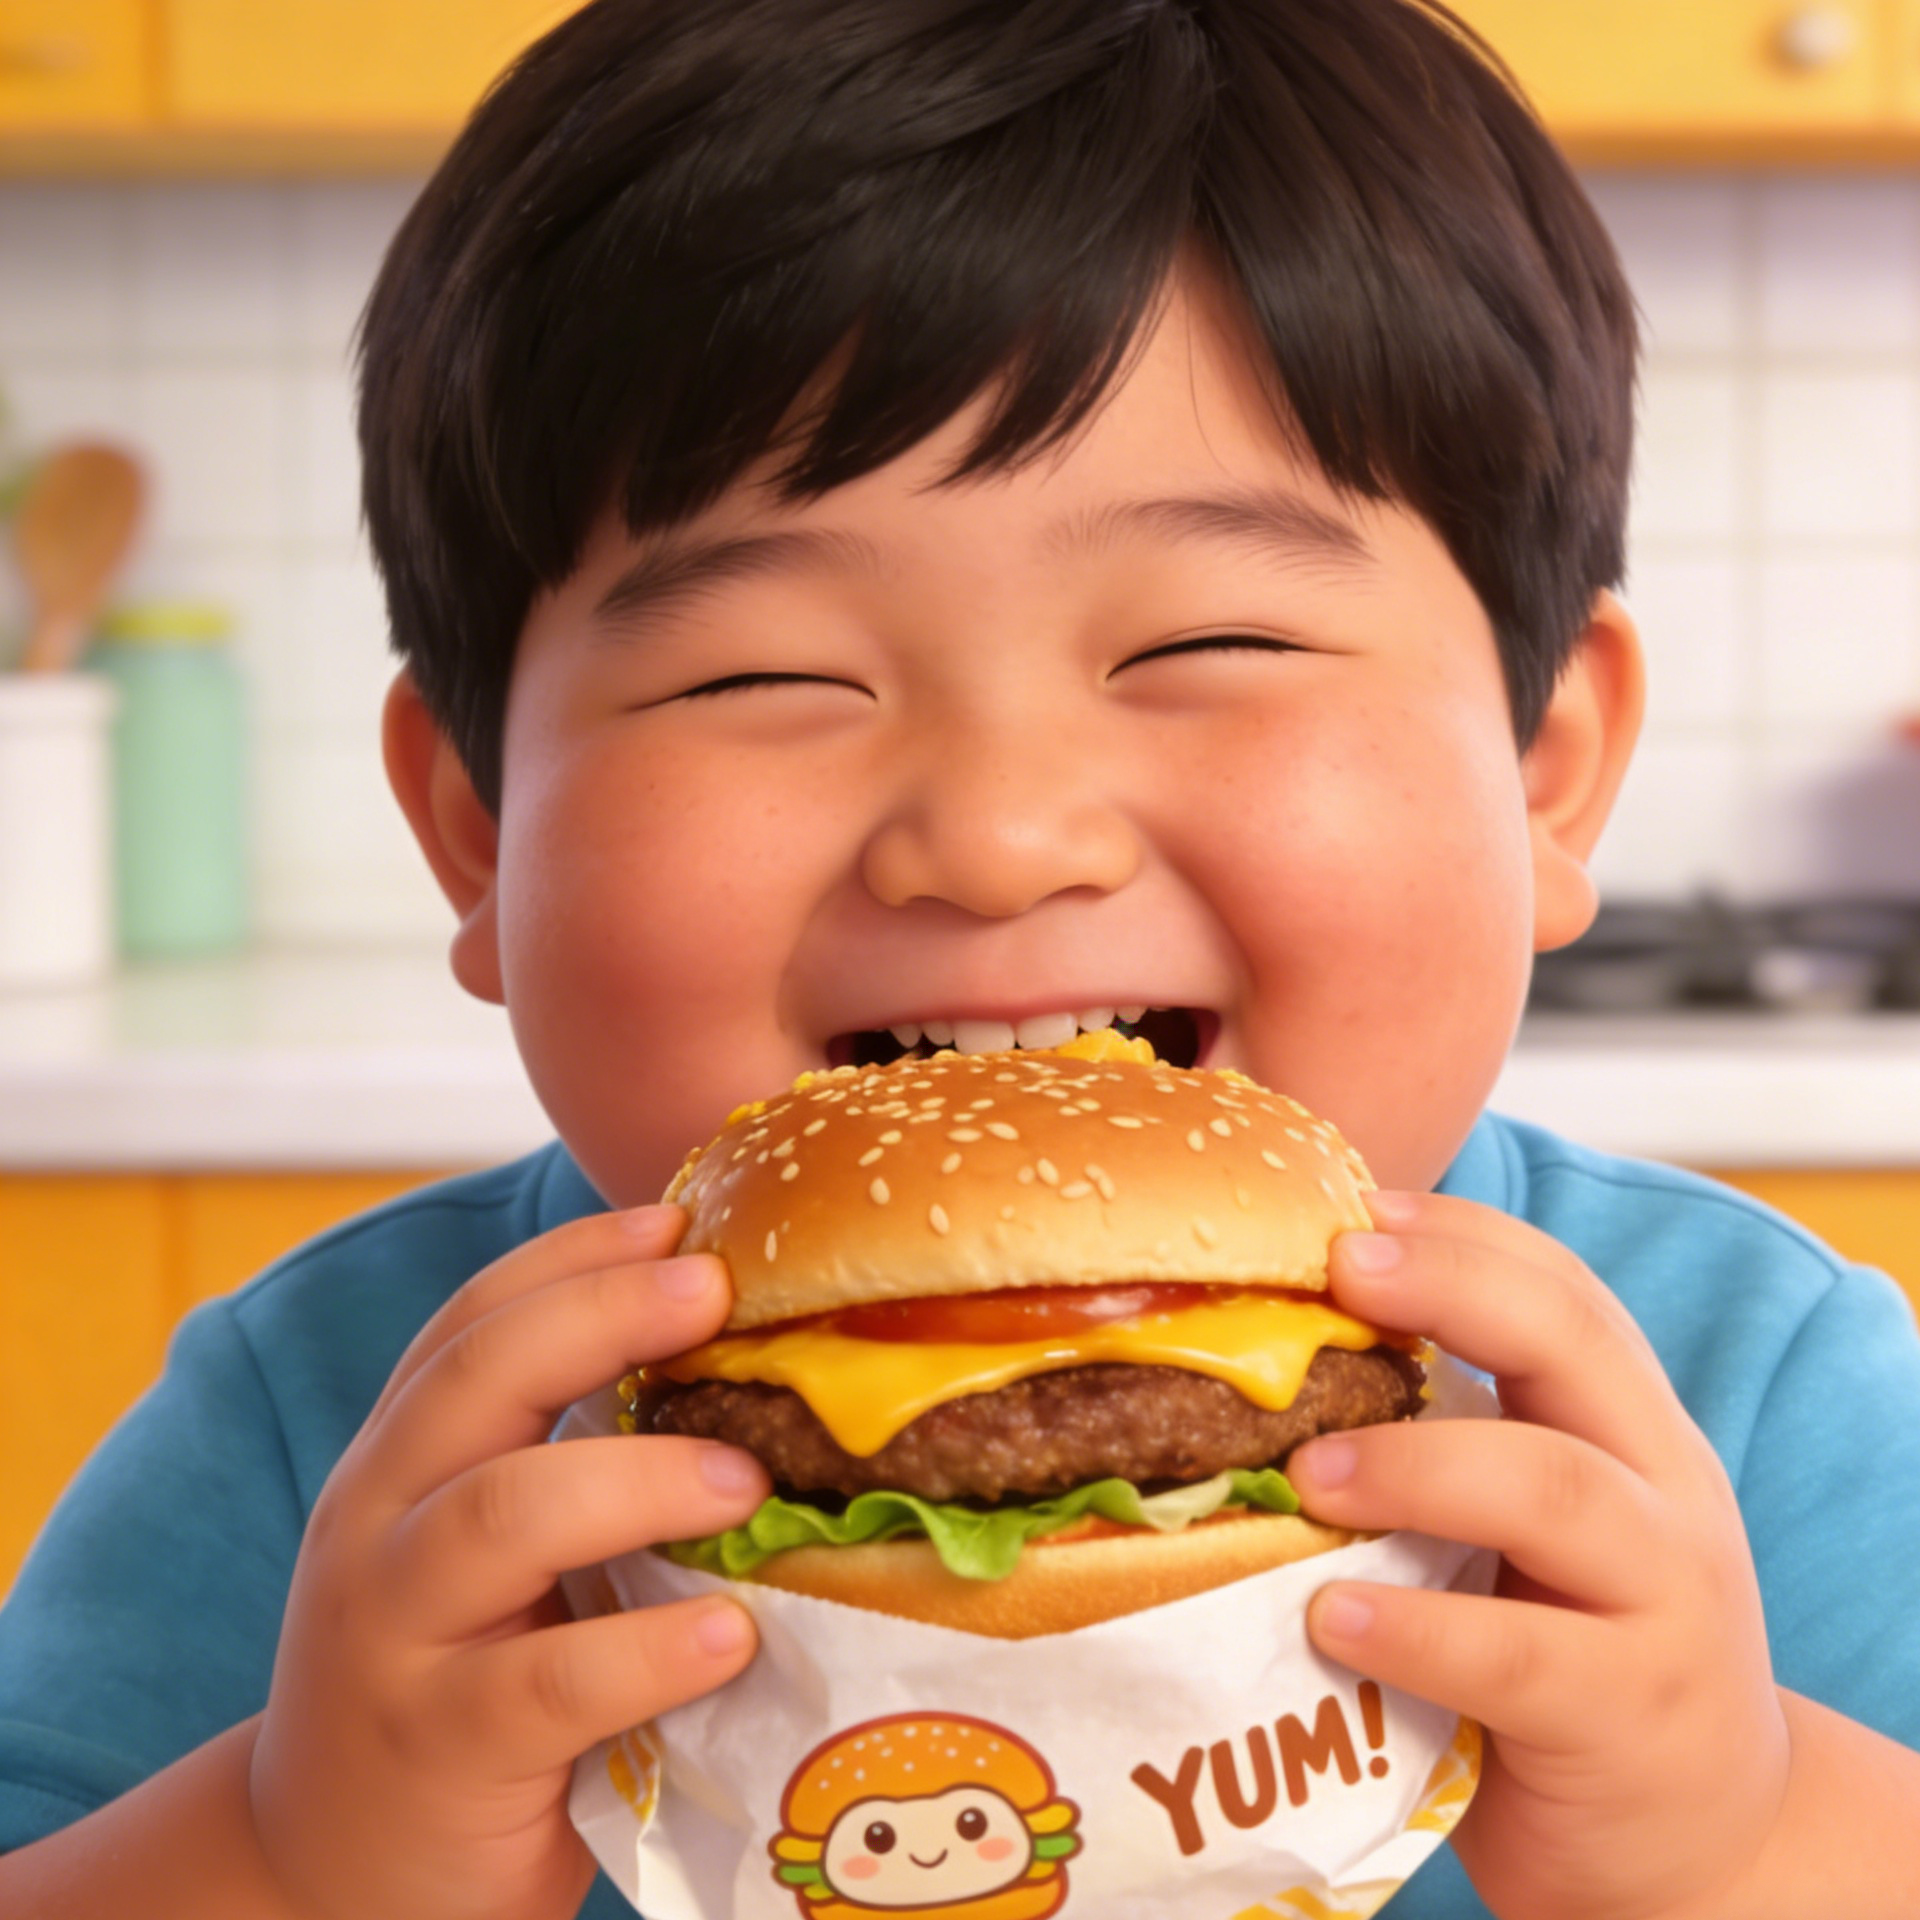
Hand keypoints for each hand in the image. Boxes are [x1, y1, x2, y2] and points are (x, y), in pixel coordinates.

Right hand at [247, 1205, 769, 1919]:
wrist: (327, 1866)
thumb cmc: (457, 1670)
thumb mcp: (483, 1548)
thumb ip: (568, 1464)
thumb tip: (749, 1371)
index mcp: (403, 1455)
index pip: (475, 1319)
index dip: (576, 1258)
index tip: (680, 1219)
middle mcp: (378, 1520)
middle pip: (479, 1379)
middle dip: (601, 1315)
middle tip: (717, 1291)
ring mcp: (393, 1634)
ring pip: (501, 1516)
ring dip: (637, 1480)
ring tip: (745, 1479)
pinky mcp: (435, 1749)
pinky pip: (545, 1684)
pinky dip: (646, 1652)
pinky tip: (730, 1636)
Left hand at [1288, 1191, 1787, 1919]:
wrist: (1702, 1831)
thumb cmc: (1567, 1646)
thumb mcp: (1529, 1526)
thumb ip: (1448, 1445)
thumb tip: (1260, 1365)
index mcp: (1628, 1425)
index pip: (1561, 1287)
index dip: (1460, 1234)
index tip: (1353, 1207)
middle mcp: (1664, 1489)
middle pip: (1573, 1345)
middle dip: (1453, 1288)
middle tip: (1338, 1272)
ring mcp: (1666, 1603)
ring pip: (1555, 1491)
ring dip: (1418, 1465)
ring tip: (1310, 1472)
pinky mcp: (1634, 1716)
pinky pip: (1524, 1658)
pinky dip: (1421, 1629)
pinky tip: (1333, 1619)